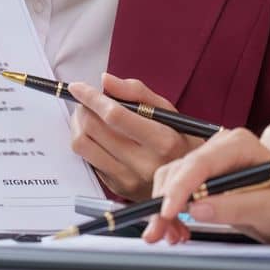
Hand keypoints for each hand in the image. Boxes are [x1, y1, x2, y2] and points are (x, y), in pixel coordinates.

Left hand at [67, 74, 202, 200]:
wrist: (191, 179)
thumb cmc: (180, 138)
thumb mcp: (168, 110)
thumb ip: (137, 92)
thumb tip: (105, 80)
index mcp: (162, 140)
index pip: (115, 115)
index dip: (92, 98)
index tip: (78, 87)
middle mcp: (145, 163)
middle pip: (93, 129)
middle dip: (83, 108)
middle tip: (87, 100)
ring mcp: (130, 179)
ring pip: (83, 146)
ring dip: (78, 125)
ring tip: (89, 116)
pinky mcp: (118, 189)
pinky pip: (88, 161)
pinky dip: (88, 142)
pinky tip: (99, 136)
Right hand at [143, 127, 269, 244]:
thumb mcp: (269, 209)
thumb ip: (236, 206)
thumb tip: (197, 208)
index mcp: (239, 144)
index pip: (200, 163)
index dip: (180, 187)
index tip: (167, 212)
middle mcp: (220, 146)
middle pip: (180, 170)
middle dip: (165, 203)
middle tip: (157, 234)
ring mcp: (210, 158)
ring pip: (171, 178)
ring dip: (164, 209)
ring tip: (170, 236)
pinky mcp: (202, 175)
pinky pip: (176, 188)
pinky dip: (170, 210)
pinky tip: (177, 230)